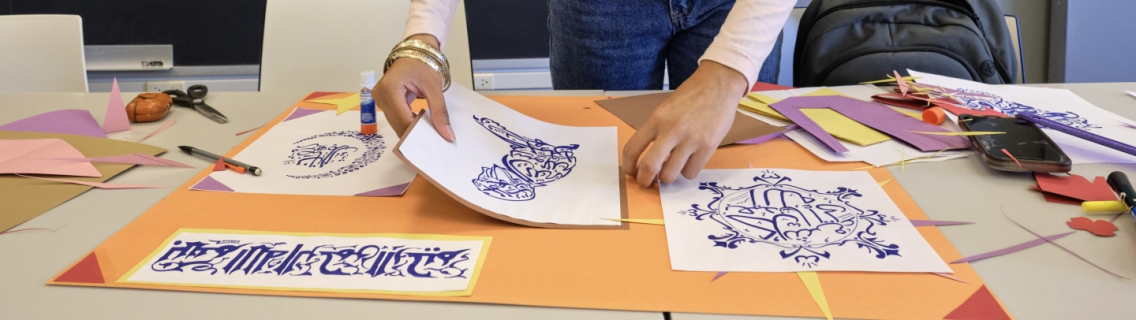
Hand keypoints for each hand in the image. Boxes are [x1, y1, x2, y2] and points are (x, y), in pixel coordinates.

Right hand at [375, 34, 455, 141]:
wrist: (414, 52)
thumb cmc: (423, 65)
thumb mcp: (434, 88)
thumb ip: (440, 112)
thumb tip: (447, 135)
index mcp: (390, 88)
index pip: (403, 120)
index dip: (418, 133)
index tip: (434, 141)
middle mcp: (380, 94)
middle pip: (397, 124)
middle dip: (415, 134)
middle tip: (433, 140)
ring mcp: (378, 98)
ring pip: (395, 124)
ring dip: (411, 129)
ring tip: (428, 133)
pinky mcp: (382, 100)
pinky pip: (395, 118)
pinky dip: (407, 123)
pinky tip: (420, 125)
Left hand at [622, 61, 747, 186]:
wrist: (719, 84)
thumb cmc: (691, 97)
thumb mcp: (665, 109)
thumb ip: (656, 131)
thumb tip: (648, 159)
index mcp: (656, 119)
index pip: (632, 148)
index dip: (628, 166)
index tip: (632, 172)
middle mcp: (671, 130)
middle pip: (649, 167)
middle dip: (644, 181)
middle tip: (647, 182)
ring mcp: (690, 140)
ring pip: (670, 175)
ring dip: (667, 177)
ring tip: (671, 169)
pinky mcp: (708, 147)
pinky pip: (690, 173)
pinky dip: (687, 172)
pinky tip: (689, 162)